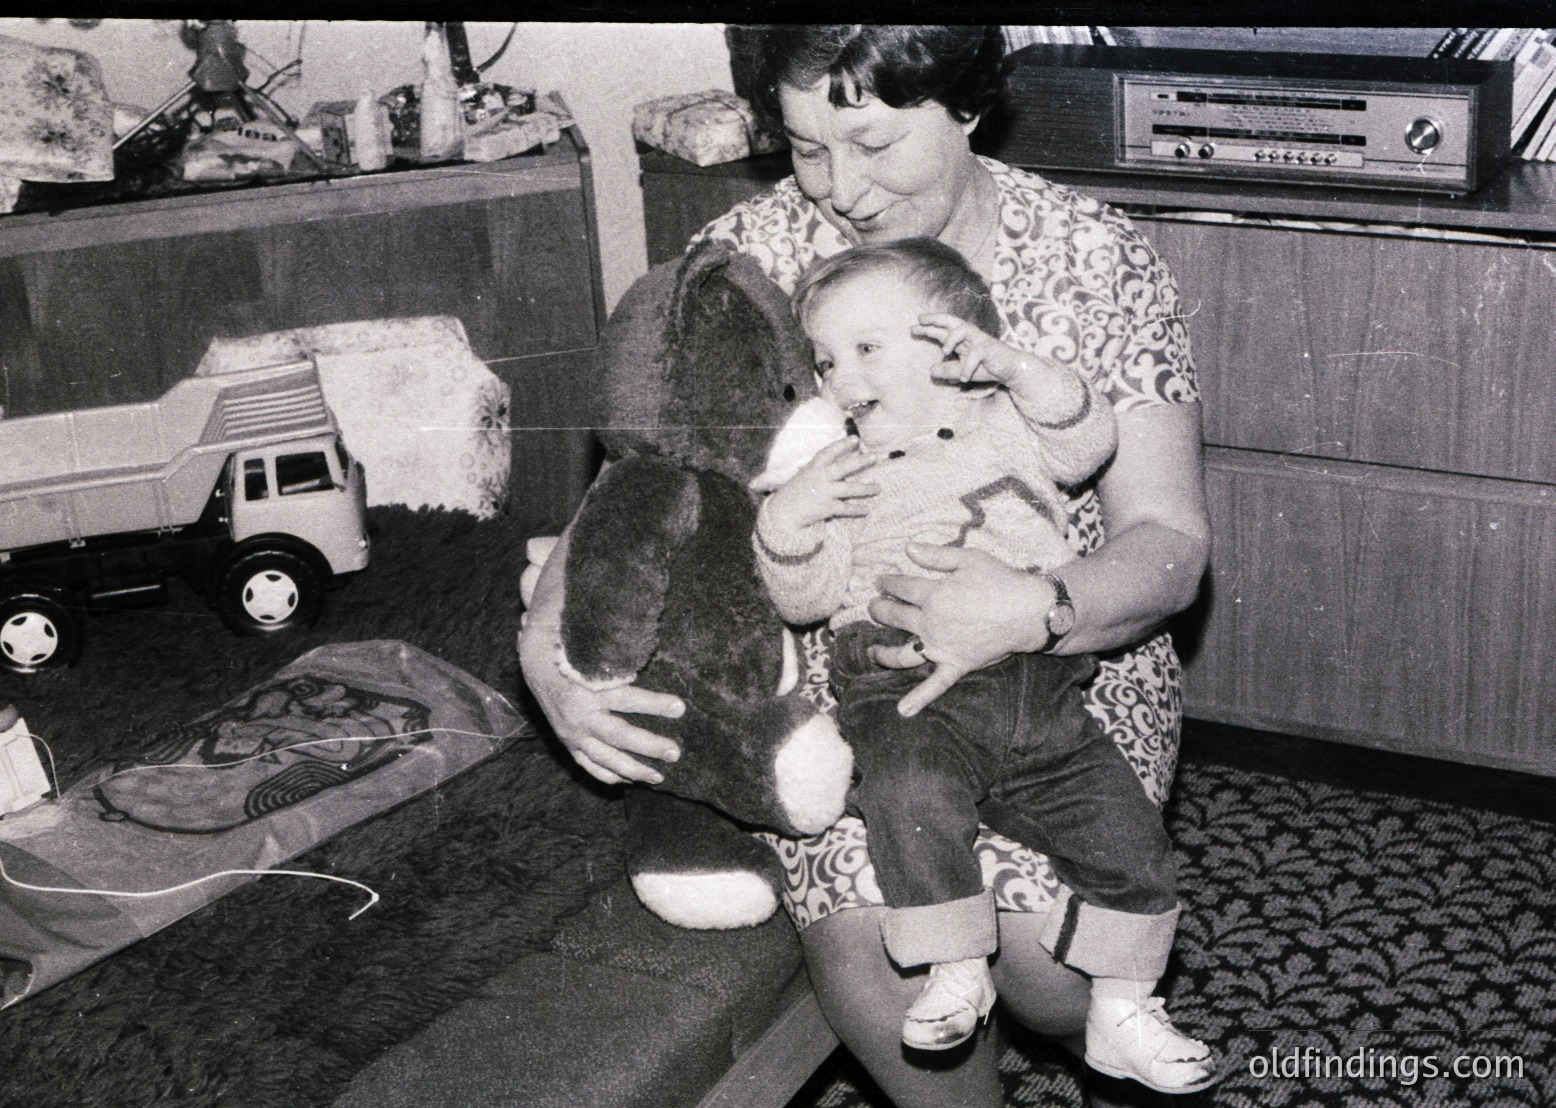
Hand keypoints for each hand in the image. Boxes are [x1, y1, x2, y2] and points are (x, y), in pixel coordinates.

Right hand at [518, 621, 684, 784]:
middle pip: (619, 736)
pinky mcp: (568, 744)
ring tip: (659, 777)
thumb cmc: (574, 654)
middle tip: (675, 752)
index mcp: (589, 688)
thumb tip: (649, 634)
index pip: (628, 698)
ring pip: (605, 758)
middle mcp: (580, 715)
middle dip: (649, 746)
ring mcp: (572, 734)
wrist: (536, 666)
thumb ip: (620, 651)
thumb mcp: (595, 650)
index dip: (655, 703)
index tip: (680, 707)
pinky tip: (629, 780)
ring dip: (633, 769)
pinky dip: (608, 775)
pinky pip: (589, 765)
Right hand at [762, 436, 877, 534]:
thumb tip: (839, 467)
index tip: (855, 439)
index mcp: (813, 467)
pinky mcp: (827, 508)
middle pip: (844, 467)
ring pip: (850, 489)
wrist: (783, 513)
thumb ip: (820, 470)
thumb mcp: (804, 476)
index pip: (829, 452)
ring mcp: (825, 493)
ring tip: (878, 487)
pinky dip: (857, 509)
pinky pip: (846, 509)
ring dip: (866, 488)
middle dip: (861, 461)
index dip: (842, 445)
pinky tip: (866, 510)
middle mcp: (820, 478)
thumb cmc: (795, 493)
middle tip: (874, 457)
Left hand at [867, 542, 1050, 716]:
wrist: (1030, 611)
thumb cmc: (1001, 581)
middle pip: (896, 617)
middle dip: (880, 610)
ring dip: (883, 653)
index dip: (887, 583)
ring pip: (903, 654)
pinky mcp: (956, 664)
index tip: (880, 581)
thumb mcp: (969, 559)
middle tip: (873, 606)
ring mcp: (942, 647)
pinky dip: (919, 699)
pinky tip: (903, 711)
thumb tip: (907, 547)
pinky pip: (935, 685)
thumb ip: (936, 555)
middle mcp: (931, 623)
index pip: (900, 588)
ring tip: (871, 651)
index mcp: (933, 595)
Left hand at [913, 312, 1038, 385]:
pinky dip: (967, 367)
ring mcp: (980, 340)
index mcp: (962, 340)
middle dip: (936, 319)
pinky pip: (975, 354)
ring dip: (950, 339)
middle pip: (951, 321)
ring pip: (963, 329)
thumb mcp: (962, 371)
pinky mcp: (989, 348)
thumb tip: (930, 371)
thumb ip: (947, 370)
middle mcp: (970, 336)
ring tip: (943, 352)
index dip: (929, 327)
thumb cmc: (986, 367)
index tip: (913, 327)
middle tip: (920, 319)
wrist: (1011, 370)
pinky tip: (962, 378)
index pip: (943, 330)